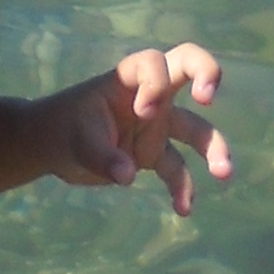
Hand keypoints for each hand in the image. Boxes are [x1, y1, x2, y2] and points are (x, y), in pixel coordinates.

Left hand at [41, 43, 231, 212]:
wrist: (50, 147)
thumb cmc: (61, 129)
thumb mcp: (75, 141)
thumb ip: (102, 157)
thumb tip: (129, 176)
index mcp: (126, 79)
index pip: (154, 63)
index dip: (156, 84)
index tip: (142, 112)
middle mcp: (148, 96)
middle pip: (188, 67)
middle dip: (207, 73)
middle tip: (208, 97)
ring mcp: (154, 125)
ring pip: (196, 129)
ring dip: (214, 148)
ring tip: (224, 173)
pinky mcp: (153, 154)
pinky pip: (177, 170)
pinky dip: (182, 189)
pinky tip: (183, 209)